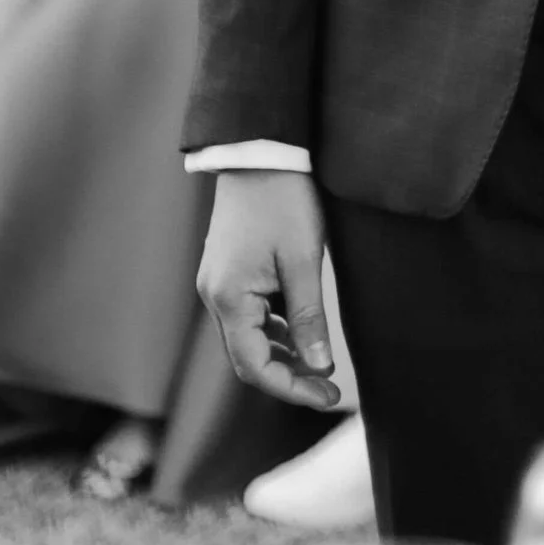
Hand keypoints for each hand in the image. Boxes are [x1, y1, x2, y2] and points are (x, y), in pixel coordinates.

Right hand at [198, 169, 344, 412]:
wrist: (260, 148)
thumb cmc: (284, 199)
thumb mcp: (304, 259)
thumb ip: (309, 318)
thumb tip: (319, 369)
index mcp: (227, 297)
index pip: (254, 367)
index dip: (292, 388)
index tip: (328, 396)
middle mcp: (214, 296)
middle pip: (247, 358)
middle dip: (287, 377)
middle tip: (329, 388)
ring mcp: (218, 283)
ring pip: (248, 338)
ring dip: (281, 355)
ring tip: (320, 364)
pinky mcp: (227, 271)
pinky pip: (248, 315)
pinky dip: (274, 330)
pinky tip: (301, 331)